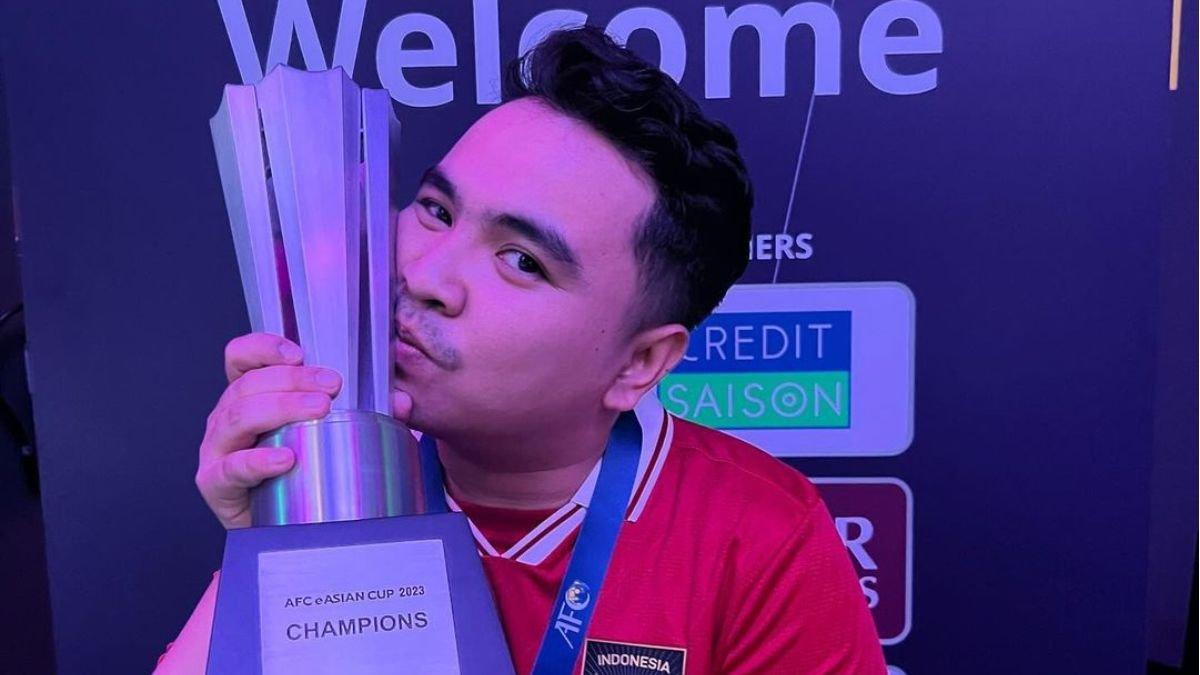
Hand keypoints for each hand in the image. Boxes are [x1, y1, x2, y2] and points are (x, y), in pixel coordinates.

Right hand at [196, 333, 414, 528]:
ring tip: (319, 411)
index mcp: (248, 397)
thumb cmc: (300, 474)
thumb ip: (362, 414)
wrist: (280, 529)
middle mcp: (227, 418)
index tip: (299, 354)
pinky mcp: (215, 485)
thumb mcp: (327, 435)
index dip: (263, 348)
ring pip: (238, 417)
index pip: (241, 358)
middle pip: (248, 385)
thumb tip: (400, 402)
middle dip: (292, 380)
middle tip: (332, 387)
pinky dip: (256, 461)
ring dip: (280, 408)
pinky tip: (285, 459)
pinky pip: (229, 469)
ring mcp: (216, 450)